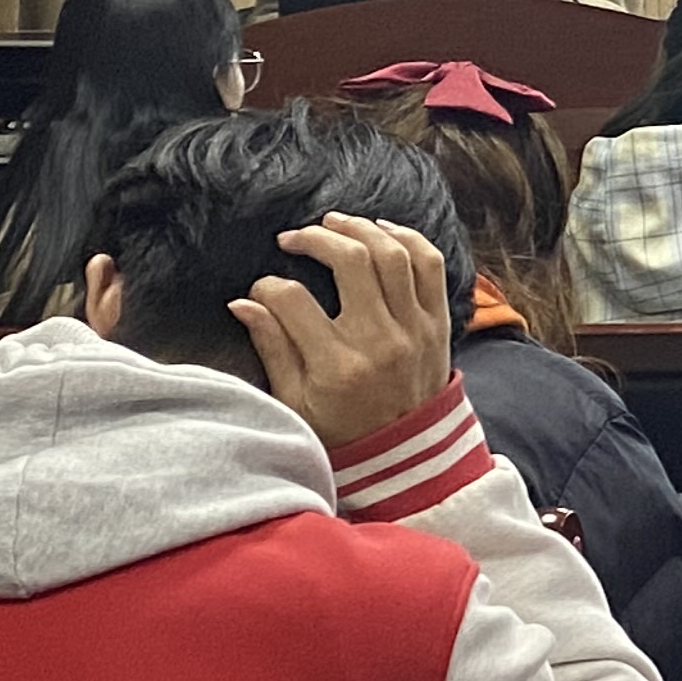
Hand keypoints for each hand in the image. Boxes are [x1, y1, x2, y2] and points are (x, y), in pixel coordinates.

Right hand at [231, 213, 456, 449]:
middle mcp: (379, 341)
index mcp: (337, 365)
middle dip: (316, 238)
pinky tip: (381, 231)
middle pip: (351, 261)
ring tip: (334, 222)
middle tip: (293, 237)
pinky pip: (430, 266)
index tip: (261, 286)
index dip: (269, 285)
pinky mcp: (438, 323)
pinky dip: (409, 239)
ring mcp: (414, 328)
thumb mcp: (294, 402)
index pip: (294, 300)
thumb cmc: (341, 432)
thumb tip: (244, 302)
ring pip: (394, 254)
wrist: (407, 458)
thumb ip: (272, 348)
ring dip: (361, 228)